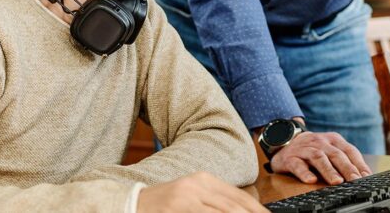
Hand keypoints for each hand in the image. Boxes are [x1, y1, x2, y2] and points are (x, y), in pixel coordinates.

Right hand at [137, 171, 267, 212]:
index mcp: (205, 179)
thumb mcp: (192, 199)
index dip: (258, 210)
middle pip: (236, 206)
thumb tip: (244, 210)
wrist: (132, 204)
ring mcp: (188, 196)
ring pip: (225, 212)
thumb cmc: (165, 207)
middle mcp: (199, 184)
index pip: (241, 196)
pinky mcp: (179, 206)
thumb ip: (215, 205)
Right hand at [269, 131, 371, 184]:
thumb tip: (364, 177)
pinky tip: (310, 180)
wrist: (286, 142)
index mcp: (333, 140)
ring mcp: (305, 149)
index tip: (366, 177)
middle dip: (346, 168)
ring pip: (318, 158)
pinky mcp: (290, 157)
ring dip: (328, 170)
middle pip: (336, 154)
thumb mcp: (330, 150)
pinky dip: (304, 172)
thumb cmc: (314, 150)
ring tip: (337, 181)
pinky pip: (298, 165)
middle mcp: (320, 142)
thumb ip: (345, 161)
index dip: (359, 164)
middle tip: (355, 180)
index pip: (349, 151)